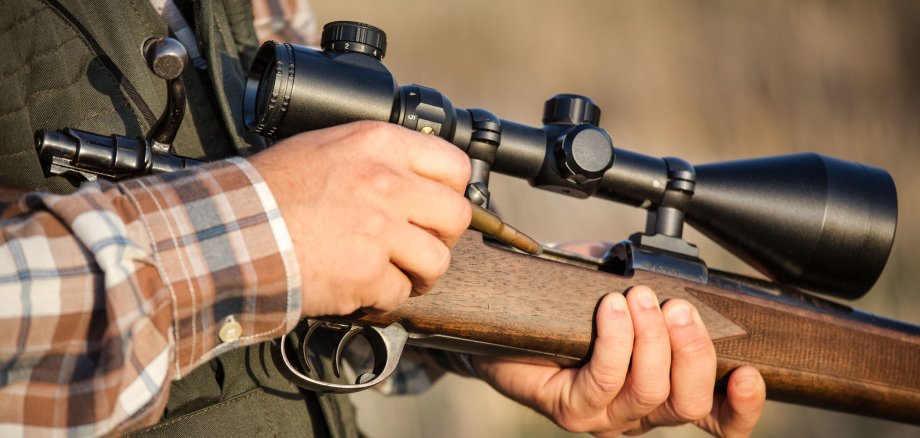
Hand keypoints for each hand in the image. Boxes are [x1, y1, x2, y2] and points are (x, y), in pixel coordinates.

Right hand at [249, 121, 470, 315]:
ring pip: (438, 261)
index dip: (452, 192)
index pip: (455, 165)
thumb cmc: (269, 189)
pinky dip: (384, 297)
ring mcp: (381, 230)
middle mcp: (388, 183)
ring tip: (396, 272)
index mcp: (380, 144)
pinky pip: (400, 293)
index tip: (437, 207)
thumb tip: (413, 177)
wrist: (232, 228)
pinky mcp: (368, 273)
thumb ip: (376, 158)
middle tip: (420, 244)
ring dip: (420, 273)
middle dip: (443, 236)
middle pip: (456, 216)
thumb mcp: (328, 147)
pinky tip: (362, 287)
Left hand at [473, 287, 765, 436]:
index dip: (742, 406)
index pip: (718, 418)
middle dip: (692, 351)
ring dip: (650, 340)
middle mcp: (639, 413)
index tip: (750, 372)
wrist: (504, 322)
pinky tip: (610, 309)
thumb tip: (675, 268)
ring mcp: (604, 416)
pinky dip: (614, 341)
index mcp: (664, 391)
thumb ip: (656, 283)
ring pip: (648, 392)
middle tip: (678, 307)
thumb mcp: (622, 285)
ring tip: (637, 298)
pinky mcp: (571, 409)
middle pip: (688, 403)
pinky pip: (603, 380)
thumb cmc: (569, 306)